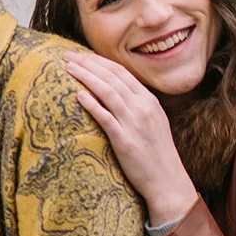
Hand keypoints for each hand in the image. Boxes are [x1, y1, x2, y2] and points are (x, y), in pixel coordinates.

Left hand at [64, 51, 198, 224]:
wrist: (167, 180)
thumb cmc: (156, 153)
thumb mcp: (152, 122)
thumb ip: (136, 106)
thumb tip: (115, 93)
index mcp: (149, 101)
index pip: (121, 73)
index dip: (99, 62)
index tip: (81, 55)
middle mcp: (143, 107)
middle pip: (112, 78)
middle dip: (89, 64)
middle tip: (67, 55)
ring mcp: (134, 123)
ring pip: (108, 92)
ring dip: (87, 77)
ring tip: (68, 68)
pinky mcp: (125, 140)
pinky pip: (106, 117)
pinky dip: (92, 103)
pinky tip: (78, 94)